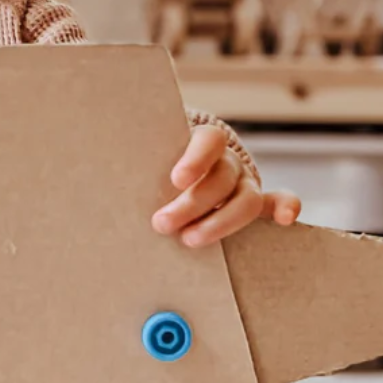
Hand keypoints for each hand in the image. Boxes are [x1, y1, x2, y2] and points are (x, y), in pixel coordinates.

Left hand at [151, 124, 300, 247]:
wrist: (177, 168)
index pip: (208, 141)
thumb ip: (140, 161)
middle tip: (161, 223)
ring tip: (190, 240)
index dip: (194, 160)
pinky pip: (278, 202)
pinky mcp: (257, 203)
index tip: (176, 179)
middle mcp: (228, 161)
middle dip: (192, 204)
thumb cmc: (157, 167)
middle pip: (221, 178)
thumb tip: (95, 156)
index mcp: (203, 141)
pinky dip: (286, 207)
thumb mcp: (150, 159)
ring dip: (220, 222)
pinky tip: (287, 219)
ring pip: (246, 199)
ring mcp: (245, 182)